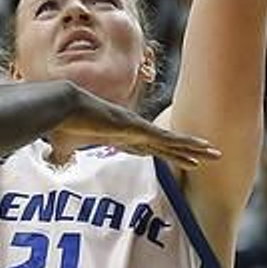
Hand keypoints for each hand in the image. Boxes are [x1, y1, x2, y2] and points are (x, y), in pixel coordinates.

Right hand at [59, 88, 221, 169]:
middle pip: (164, 144)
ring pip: (172, 141)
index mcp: (117, 135)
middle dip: (186, 151)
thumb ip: (60, 155)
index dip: (161, 153)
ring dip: (195, 148)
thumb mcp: (61, 147)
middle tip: (207, 156)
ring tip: (216, 153)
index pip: (144, 147)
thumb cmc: (61, 124)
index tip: (173, 158)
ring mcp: (137, 129)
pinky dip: (185, 144)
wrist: (62, 106)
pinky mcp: (137, 129)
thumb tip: (50, 161)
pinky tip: (201, 149)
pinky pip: (167, 140)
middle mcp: (131, 130)